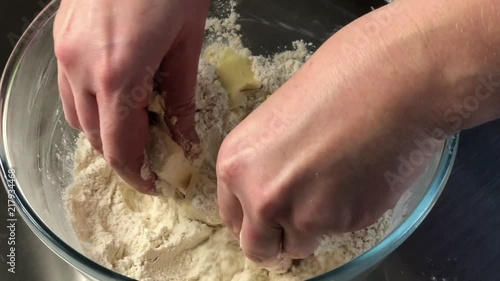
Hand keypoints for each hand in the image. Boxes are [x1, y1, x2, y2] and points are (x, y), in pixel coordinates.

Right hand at [54, 0, 209, 192]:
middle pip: (95, 137)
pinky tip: (118, 97)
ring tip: (137, 129)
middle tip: (152, 159)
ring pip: (78, 116)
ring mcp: (66, 52)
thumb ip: (181, 98)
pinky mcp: (62, 39)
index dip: (136, 172)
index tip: (154, 182)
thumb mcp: (187, 46)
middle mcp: (81, 68)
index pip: (119, 147)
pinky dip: (92, 105)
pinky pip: (72, 88)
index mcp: (118, 74)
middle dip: (123, 155)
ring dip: (105, 132)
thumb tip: (184, 138)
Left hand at [216, 3, 450, 266]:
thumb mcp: (279, 121)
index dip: (252, 221)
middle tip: (299, 222)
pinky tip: (363, 177)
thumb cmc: (336, 81)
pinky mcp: (343, 223)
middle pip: (257, 247)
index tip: (268, 221)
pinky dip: (350, 214)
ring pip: (300, 246)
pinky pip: (339, 232)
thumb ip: (268, 164)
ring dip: (315, 228)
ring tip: (339, 185)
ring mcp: (301, 214)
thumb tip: (275, 191)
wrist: (391, 79)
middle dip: (277, 240)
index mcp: (236, 164)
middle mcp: (259, 195)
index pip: (232, 217)